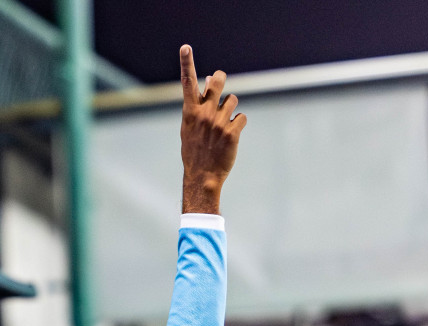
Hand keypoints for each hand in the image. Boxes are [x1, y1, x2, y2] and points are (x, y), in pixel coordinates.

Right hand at [178, 44, 245, 213]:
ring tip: (223, 124)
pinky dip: (238, 124)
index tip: (185, 48)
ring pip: (232, 100)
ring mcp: (218, 123)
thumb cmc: (195, 148)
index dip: (186, 63)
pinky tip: (231, 135)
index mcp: (190, 112)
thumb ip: (200, 102)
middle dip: (220, 79)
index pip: (188, 83)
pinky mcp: (232, 132)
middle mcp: (204, 114)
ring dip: (230, 109)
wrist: (202, 176)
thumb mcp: (191, 125)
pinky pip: (241, 117)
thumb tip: (211, 79)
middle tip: (218, 83)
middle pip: (218, 82)